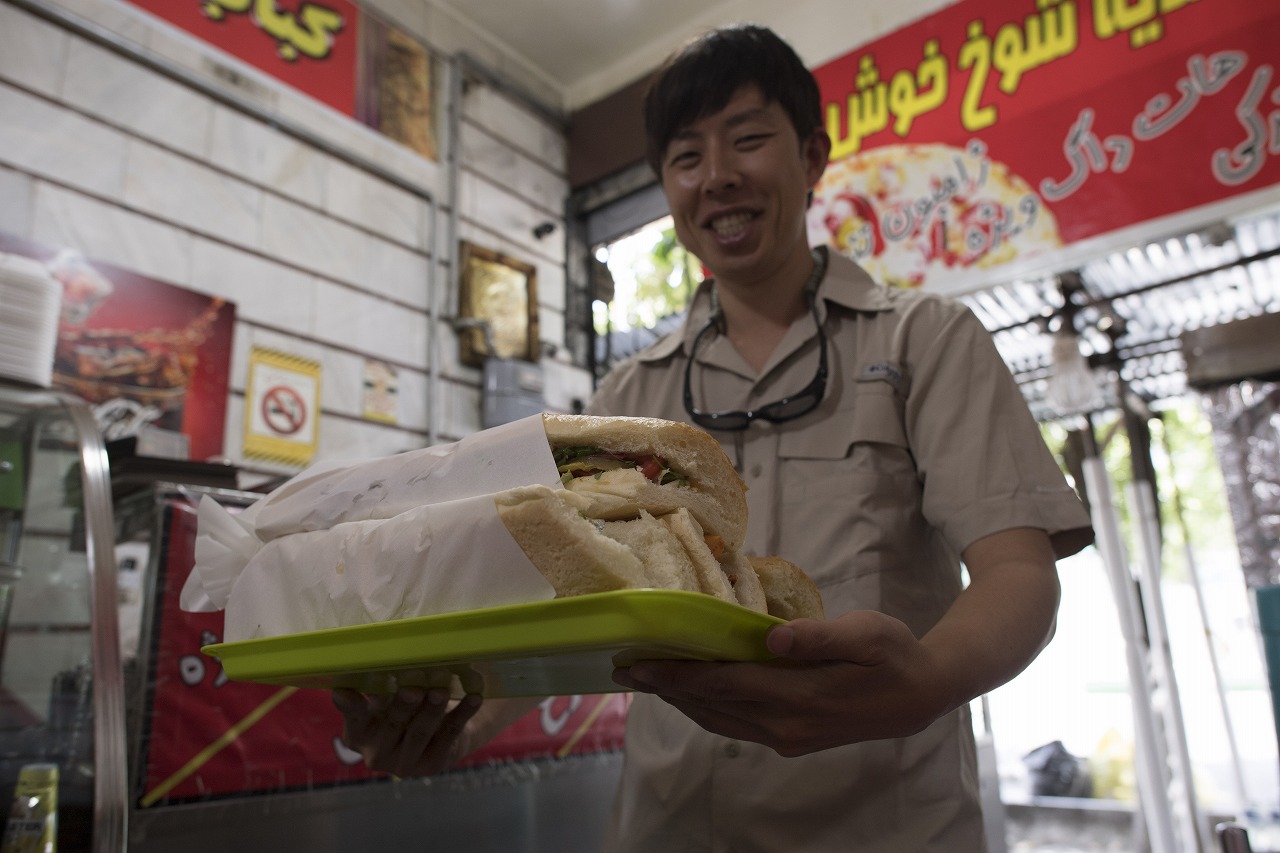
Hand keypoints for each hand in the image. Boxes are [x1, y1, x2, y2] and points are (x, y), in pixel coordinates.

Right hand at [332, 685, 483, 777]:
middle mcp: (375, 754)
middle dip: (403, 704)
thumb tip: (382, 663)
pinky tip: (473, 698)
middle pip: (392, 724)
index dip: (351, 705)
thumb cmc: (404, 709)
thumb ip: (380, 689)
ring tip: (441, 691)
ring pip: (421, 731)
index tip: (347, 691)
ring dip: (432, 709)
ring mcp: (404, 764)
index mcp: (357, 734)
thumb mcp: (387, 700)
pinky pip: (449, 734)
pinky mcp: (432, 764)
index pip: (353, 717)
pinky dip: (463, 713)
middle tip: (412, 688)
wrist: (437, 736)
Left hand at [611, 611, 952, 756]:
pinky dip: (705, 708)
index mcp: (801, 698)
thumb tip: (771, 636)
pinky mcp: (791, 738)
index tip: (642, 662)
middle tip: (625, 668)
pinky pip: (735, 724)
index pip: (726, 685)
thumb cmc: (895, 654)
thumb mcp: (868, 634)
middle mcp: (787, 725)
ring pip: (720, 719)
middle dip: (667, 687)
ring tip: (647, 679)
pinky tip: (690, 693)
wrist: (924, 695)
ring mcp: (788, 737)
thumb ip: (819, 636)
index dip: (681, 674)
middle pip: (713, 705)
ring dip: (681, 700)